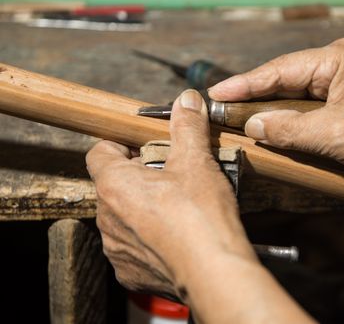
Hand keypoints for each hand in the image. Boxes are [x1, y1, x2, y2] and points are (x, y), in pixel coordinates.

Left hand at [87, 90, 314, 322]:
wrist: (214, 272)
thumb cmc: (201, 218)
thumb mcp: (197, 161)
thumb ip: (187, 127)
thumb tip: (186, 100)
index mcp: (115, 184)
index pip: (100, 152)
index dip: (120, 145)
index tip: (142, 147)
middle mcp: (107, 217)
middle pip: (114, 184)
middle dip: (138, 176)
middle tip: (171, 175)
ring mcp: (116, 247)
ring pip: (123, 216)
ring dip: (142, 208)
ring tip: (176, 207)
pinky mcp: (130, 271)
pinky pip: (132, 246)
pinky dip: (148, 238)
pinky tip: (174, 235)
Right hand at [208, 38, 343, 185]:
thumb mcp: (334, 136)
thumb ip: (288, 129)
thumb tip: (252, 124)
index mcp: (338, 58)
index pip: (279, 70)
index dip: (244, 83)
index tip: (216, 93)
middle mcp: (337, 64)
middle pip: (283, 79)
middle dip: (252, 96)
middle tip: (219, 108)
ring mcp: (340, 83)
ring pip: (292, 95)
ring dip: (268, 110)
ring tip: (234, 118)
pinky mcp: (342, 103)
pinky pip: (305, 109)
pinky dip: (286, 120)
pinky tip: (266, 127)